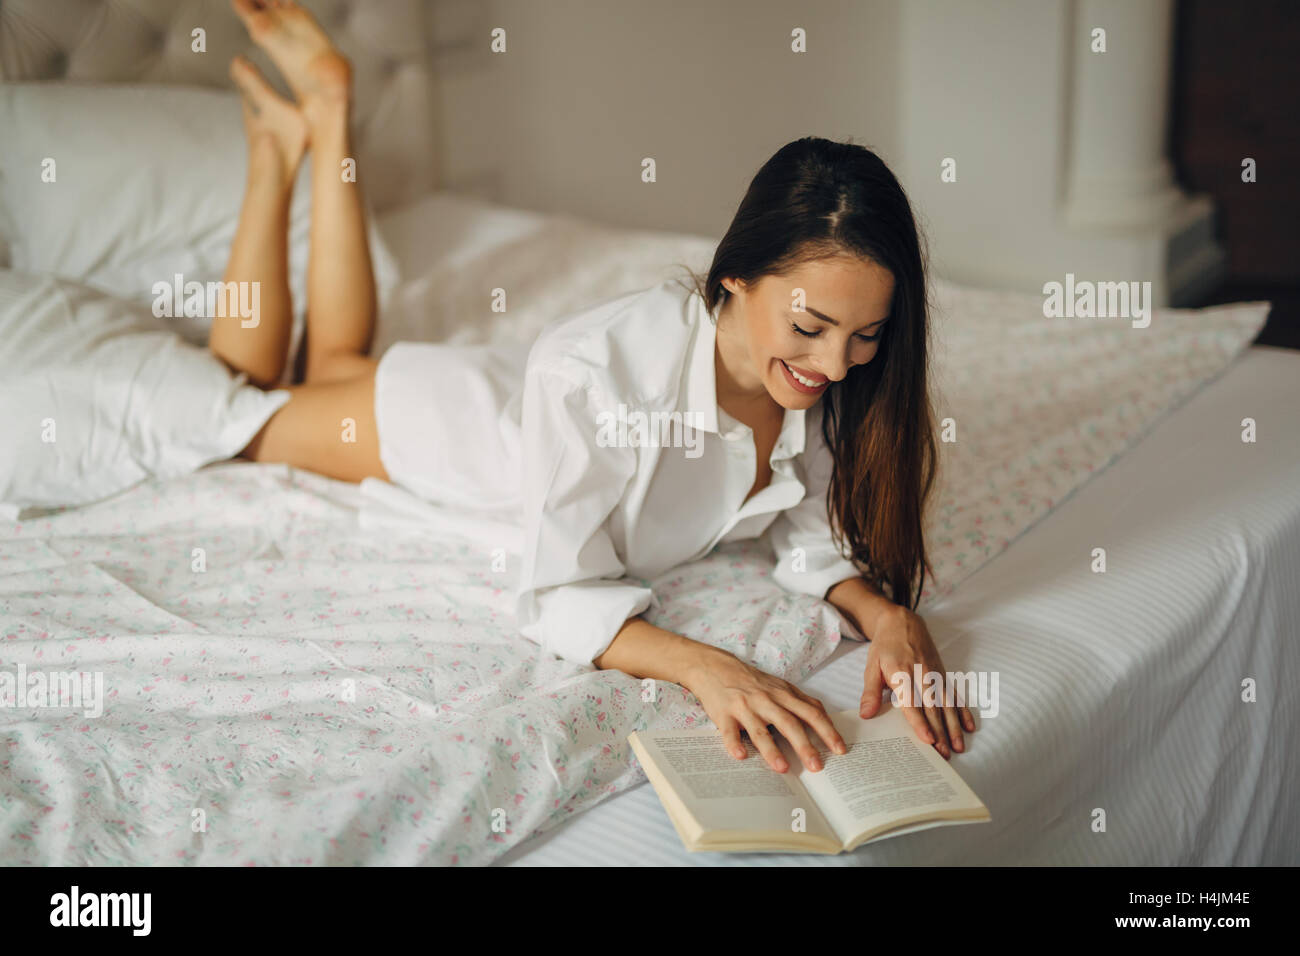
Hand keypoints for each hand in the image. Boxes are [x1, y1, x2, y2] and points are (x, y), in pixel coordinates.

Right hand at [683, 648, 847, 773]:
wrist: (715, 667)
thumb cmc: (751, 681)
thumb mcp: (779, 686)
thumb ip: (801, 702)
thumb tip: (825, 719)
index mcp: (783, 695)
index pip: (811, 713)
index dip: (827, 731)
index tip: (839, 749)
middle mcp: (766, 700)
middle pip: (789, 723)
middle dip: (805, 746)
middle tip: (816, 767)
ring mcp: (744, 707)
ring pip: (760, 730)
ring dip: (772, 750)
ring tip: (783, 768)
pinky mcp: (724, 714)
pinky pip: (729, 731)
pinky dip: (734, 743)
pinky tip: (741, 755)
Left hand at [860, 606, 975, 758]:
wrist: (903, 622)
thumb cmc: (885, 646)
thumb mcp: (871, 666)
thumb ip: (871, 691)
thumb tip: (866, 714)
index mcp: (901, 673)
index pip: (912, 702)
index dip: (920, 721)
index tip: (928, 739)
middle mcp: (922, 674)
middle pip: (933, 707)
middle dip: (940, 732)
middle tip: (944, 754)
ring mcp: (935, 674)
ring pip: (947, 703)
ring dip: (954, 726)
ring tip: (958, 746)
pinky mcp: (943, 674)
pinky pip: (955, 694)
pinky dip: (963, 711)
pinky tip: (969, 726)